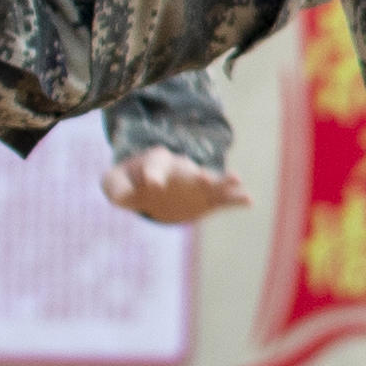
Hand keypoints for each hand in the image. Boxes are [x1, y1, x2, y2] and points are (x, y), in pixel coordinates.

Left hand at [103, 146, 252, 224]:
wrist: (151, 188)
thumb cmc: (131, 185)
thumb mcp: (116, 185)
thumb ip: (115, 188)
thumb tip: (122, 198)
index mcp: (156, 163)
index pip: (154, 166)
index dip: (151, 175)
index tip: (150, 184)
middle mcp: (180, 170)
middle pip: (188, 170)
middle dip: (194, 174)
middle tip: (201, 175)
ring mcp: (196, 185)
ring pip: (211, 182)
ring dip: (223, 181)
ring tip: (237, 179)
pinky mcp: (207, 200)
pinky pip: (223, 199)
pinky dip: (235, 199)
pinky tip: (249, 201)